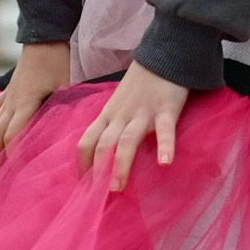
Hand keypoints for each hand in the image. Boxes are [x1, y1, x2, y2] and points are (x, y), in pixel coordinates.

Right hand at [0, 40, 72, 170]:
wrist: (46, 34)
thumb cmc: (59, 59)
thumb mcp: (67, 84)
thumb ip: (65, 107)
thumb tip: (70, 131)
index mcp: (26, 101)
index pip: (13, 135)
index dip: (11, 155)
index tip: (12, 176)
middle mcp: (11, 101)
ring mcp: (7, 96)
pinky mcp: (8, 90)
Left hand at [75, 61, 189, 190]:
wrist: (164, 54)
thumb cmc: (141, 83)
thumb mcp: (119, 102)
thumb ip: (112, 124)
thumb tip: (104, 152)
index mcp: (108, 115)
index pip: (87, 141)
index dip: (83, 164)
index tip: (85, 184)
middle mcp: (121, 116)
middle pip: (103, 143)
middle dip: (99, 170)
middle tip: (98, 195)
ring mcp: (143, 113)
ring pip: (127, 140)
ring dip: (120, 164)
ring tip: (118, 187)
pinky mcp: (166, 109)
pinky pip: (165, 130)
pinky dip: (165, 146)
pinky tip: (165, 162)